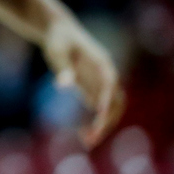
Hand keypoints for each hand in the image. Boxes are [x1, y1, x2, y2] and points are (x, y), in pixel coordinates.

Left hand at [42, 14, 125, 148]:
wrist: (59, 31)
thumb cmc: (58, 39)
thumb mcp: (56, 52)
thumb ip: (62, 68)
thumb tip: (63, 86)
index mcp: (102, 63)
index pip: (109, 85)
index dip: (107, 101)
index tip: (100, 117)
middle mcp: (107, 74)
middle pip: (116, 101)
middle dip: (106, 121)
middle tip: (89, 140)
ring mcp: (101, 82)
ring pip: (112, 108)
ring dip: (104, 125)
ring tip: (86, 141)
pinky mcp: (93, 87)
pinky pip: (100, 108)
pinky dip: (96, 122)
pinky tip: (82, 134)